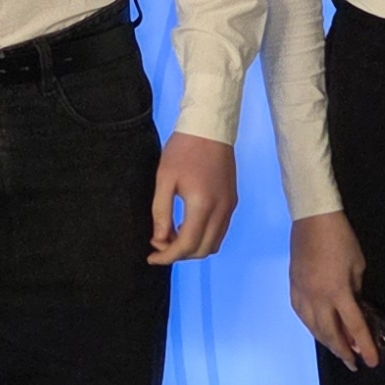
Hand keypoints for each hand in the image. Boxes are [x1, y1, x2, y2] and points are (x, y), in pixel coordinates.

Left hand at [149, 135, 237, 263]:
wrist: (210, 128)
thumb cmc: (183, 149)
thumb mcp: (164, 179)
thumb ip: (161, 212)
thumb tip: (159, 240)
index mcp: (202, 205)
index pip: (186, 245)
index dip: (167, 256)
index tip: (152, 257)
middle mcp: (221, 210)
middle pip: (202, 250)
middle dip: (179, 254)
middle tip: (159, 244)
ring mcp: (229, 207)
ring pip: (214, 244)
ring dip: (193, 247)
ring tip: (172, 236)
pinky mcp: (232, 201)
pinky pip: (220, 231)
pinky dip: (203, 237)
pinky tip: (187, 226)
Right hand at [290, 210, 382, 367]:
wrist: (312, 219)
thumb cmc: (341, 239)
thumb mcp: (358, 265)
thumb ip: (355, 290)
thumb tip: (354, 308)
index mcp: (338, 292)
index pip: (354, 327)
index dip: (364, 346)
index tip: (371, 361)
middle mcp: (318, 298)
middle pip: (330, 334)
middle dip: (343, 351)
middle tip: (353, 363)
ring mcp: (302, 293)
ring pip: (313, 327)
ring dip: (326, 342)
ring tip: (337, 351)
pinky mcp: (294, 287)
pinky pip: (302, 315)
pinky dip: (311, 326)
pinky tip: (317, 330)